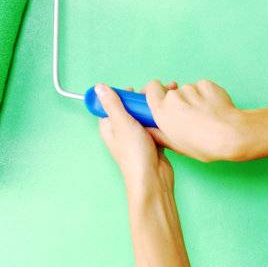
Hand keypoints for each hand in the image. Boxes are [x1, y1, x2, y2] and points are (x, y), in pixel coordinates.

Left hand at [95, 82, 173, 199]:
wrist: (154, 179)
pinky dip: (161, 118)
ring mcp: (137, 136)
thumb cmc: (134, 156)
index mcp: (110, 126)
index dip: (121, 94)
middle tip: (153, 93)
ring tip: (165, 98)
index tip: (133, 90)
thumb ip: (112, 103)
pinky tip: (168, 112)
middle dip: (142, 98)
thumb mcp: (122, 123)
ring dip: (154, 107)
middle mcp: (122, 130)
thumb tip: (99, 88)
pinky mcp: (152, 141)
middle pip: (130, 106)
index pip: (111, 103)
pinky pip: (155, 124)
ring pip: (144, 114)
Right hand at [140, 78, 248, 162]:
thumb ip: (160, 135)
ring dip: (194, 99)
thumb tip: (149, 130)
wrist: (231, 135)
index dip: (155, 92)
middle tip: (189, 115)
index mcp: (162, 112)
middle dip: (177, 100)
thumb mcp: (178, 147)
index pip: (151, 88)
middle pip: (172, 92)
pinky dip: (206, 96)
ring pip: (188, 90)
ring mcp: (190, 88)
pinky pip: (202, 88)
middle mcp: (173, 97)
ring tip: (206, 117)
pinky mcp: (205, 84)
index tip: (160, 97)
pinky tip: (214, 110)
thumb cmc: (205, 146)